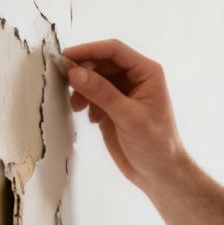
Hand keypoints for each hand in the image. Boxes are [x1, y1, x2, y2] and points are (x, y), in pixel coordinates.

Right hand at [58, 38, 189, 191]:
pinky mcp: (112, 108)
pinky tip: (88, 117)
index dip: (89, 50)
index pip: (114, 51)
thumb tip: (75, 72)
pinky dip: (85, 101)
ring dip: (82, 88)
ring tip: (76, 106)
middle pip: (101, 63)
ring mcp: (123, 93)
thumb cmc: (154, 143)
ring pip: (95, 79)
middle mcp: (135, 78)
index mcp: (146, 72)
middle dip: (82, 71)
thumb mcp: (128, 116)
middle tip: (63, 83)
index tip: (65, 57)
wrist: (159, 173)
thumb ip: (102, 93)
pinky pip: (93, 95)